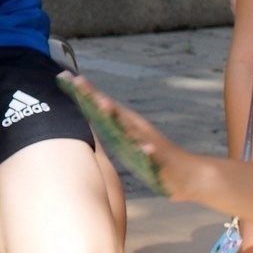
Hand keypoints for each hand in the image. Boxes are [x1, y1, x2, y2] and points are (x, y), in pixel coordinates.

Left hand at [75, 77, 196, 198]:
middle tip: (77, 81)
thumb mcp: (125, 143)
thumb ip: (109, 129)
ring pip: (132, 129)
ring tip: (103, 104)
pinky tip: (145, 148)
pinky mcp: (161, 161)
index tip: (65, 77)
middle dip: (95, 97)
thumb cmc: (151, 159)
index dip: (84, 94)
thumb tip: (91, 116)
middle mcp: (136, 130)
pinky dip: (149, 152)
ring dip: (118, 117)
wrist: (187, 175)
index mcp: (125, 127)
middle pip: (113, 111)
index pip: (101, 107)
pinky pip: (154, 156)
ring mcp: (149, 143)